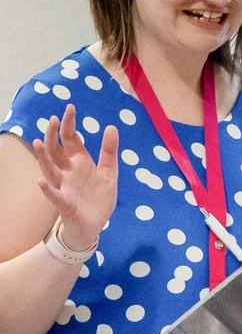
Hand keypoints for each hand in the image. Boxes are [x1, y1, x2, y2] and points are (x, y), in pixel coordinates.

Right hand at [32, 104, 118, 250]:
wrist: (94, 226)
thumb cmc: (98, 198)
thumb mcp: (109, 172)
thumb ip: (109, 151)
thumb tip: (111, 127)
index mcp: (80, 163)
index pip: (71, 140)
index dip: (69, 125)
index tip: (69, 107)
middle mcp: (68, 172)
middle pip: (57, 151)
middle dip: (54, 135)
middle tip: (53, 119)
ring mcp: (65, 187)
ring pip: (50, 170)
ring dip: (43, 157)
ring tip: (38, 143)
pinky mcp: (65, 204)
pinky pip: (54, 195)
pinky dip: (47, 188)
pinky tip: (40, 180)